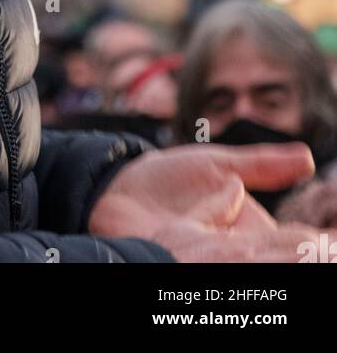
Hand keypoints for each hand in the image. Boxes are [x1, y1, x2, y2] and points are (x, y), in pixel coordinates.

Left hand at [88, 143, 333, 262]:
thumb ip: (261, 165)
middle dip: (296, 258)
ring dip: (269, 263)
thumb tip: (308, 158)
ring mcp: (201, 261)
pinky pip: (201, 265)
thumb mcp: (216, 165)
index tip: (332, 243)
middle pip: (271, 261)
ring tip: (298, 256)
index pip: (290, 245)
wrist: (112, 187)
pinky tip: (240, 255)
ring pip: (243, 268)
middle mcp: (229, 254)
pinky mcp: (172, 262)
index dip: (314, 246)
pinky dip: (221, 262)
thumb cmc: (165, 180)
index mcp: (246, 233)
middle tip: (323, 251)